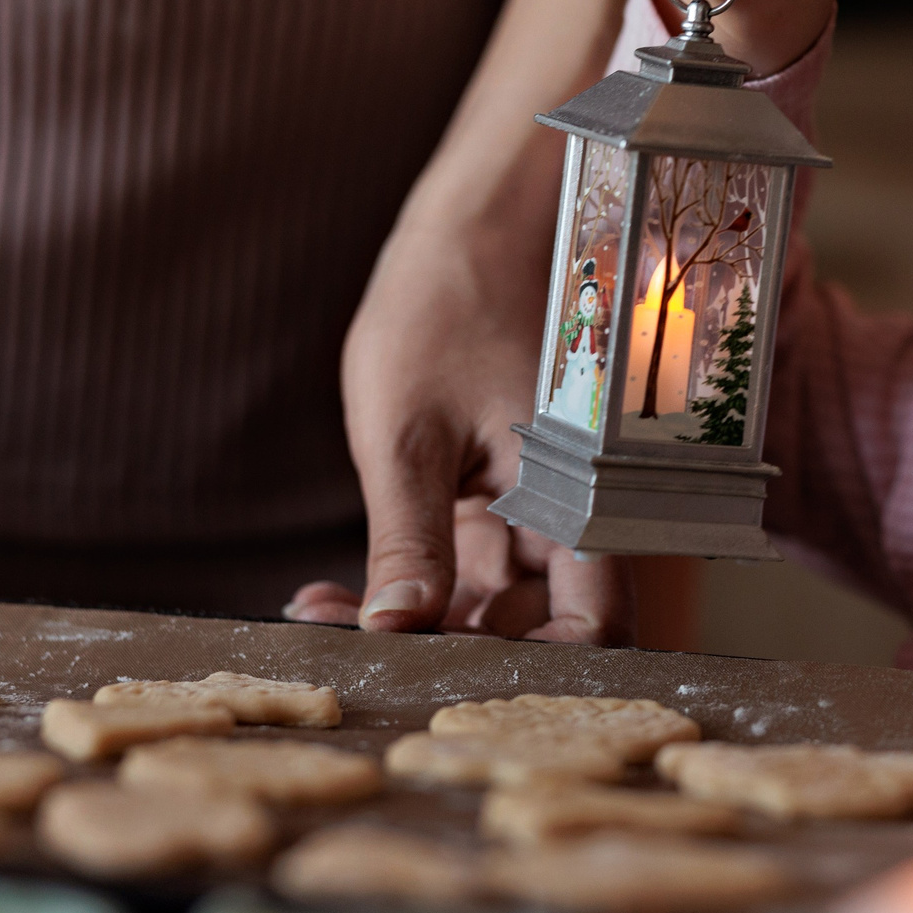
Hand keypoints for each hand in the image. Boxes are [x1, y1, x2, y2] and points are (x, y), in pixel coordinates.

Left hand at [284, 209, 633, 644]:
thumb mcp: (410, 435)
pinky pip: (469, 568)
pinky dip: (411, 585)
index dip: (534, 669)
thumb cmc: (448, 311)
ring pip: (493, 603)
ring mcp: (535, 510)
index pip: (594, 626)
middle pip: (535, 625)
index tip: (434, 677)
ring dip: (415, 621)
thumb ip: (412, 541)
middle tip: (342, 646)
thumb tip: (395, 630)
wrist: (466, 235)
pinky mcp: (500, 500)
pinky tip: (335, 593)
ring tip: (318, 614)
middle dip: (443, 648)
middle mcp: (573, 515)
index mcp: (582, 499)